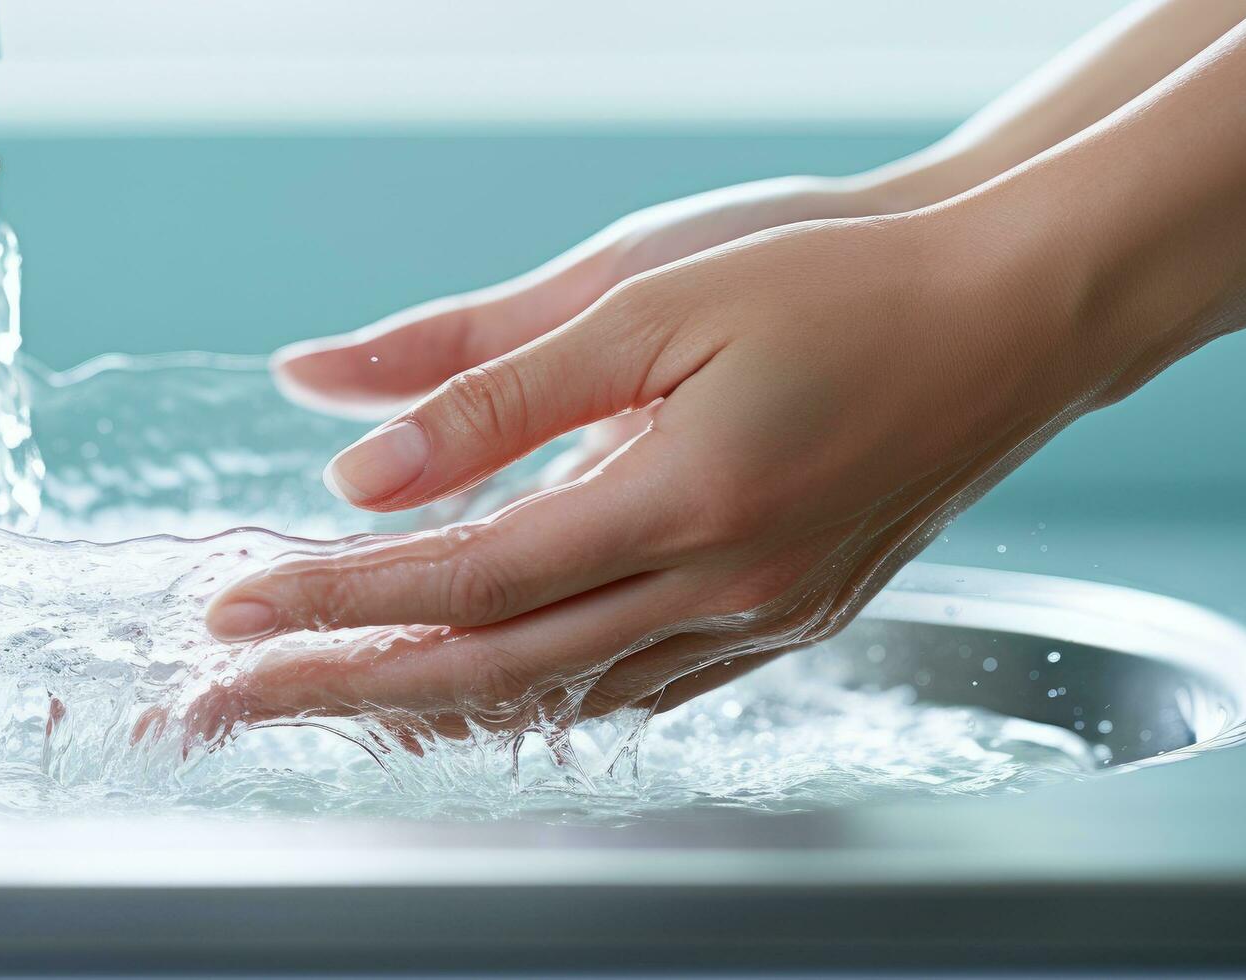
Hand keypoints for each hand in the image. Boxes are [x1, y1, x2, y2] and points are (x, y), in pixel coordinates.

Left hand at [199, 207, 1154, 737]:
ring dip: (428, 704)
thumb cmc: (838, 275)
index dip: (333, 603)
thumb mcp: (649, 294)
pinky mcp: (790, 622)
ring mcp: (763, 621)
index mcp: (685, 503)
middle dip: (344, 689)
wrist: (1016, 310)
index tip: (231, 611)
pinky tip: (473, 687)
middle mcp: (723, 590)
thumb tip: (348, 454)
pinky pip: (633, 691)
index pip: (463, 582)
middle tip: (228, 700)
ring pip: (562, 698)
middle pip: (493, 672)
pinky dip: (535, 694)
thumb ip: (491, 383)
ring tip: (321, 699)